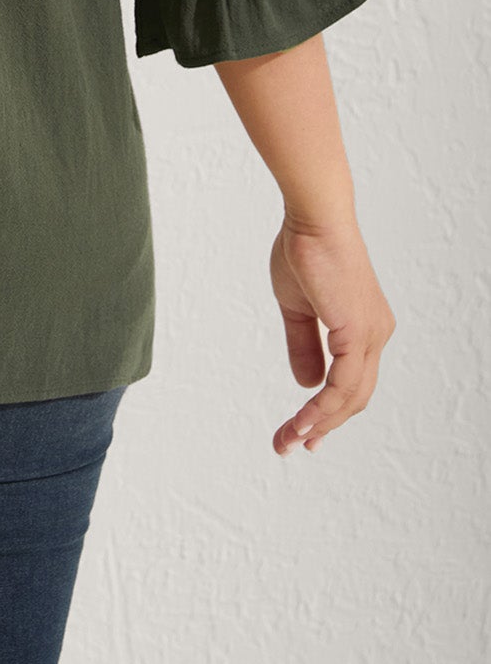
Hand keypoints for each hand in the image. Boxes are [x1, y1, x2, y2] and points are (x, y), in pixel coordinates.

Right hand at [270, 210, 395, 456]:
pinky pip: (342, 384)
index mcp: (363, 328)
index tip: (302, 430)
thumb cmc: (304, 251)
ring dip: (319, 423)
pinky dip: (322, 407)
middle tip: (292, 444)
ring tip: (290, 439)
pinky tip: (303, 421)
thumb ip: (303, 344)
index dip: (328, 409)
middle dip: (323, 425)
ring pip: (351, 397)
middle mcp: (375, 335)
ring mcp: (370, 335)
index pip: (351, 382)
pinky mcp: (357, 332)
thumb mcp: (297, 307)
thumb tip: (305, 384)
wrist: (314, 219)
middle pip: (355, 398)